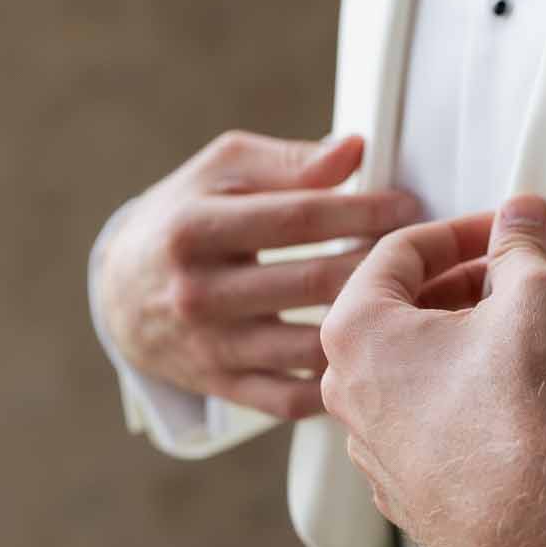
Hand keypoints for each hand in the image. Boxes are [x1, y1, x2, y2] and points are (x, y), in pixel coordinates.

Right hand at [97, 130, 419, 420]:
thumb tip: (353, 150)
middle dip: (379, 266)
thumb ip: (288, 161)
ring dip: (373, 327)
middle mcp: (198, 293)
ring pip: (310, 344)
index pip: (297, 219)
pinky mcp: (222, 386)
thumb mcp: (221, 171)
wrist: (119, 292)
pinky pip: (293, 396)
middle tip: (426, 254)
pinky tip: (375, 353)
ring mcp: (209, 347)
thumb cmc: (185, 216)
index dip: (361, 211)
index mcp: (195, 229)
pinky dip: (339, 380)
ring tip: (416, 303)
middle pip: (312, 283)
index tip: (407, 206)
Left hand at [320, 195, 545, 546]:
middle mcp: (344, 391)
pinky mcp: (400, 493)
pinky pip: (416, 428)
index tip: (499, 230)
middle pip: (393, 314)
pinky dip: (449, 402)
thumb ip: (519, 247)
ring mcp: (368, 450)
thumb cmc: (518, 404)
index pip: (398, 253)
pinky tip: (496, 401)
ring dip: (448, 345)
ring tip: (506, 336)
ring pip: (402, 374)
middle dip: (452, 286)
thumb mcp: (532, 298)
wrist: (536, 520)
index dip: (458, 230)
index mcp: (355, 331)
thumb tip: (521, 216)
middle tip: (506, 276)